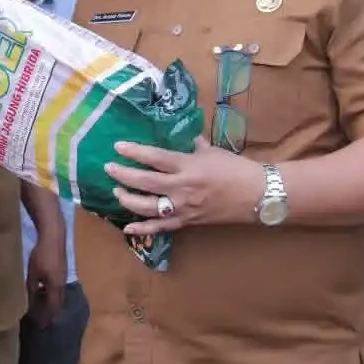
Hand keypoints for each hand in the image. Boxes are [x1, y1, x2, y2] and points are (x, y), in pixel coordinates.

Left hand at [27, 226, 66, 328]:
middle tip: (40, 318)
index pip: (52, 308)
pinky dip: (50, 292)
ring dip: (50, 301)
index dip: (46, 318)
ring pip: (58, 294)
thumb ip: (32, 290)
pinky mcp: (62, 269)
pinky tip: (42, 289)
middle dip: (49, 311)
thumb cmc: (41, 255)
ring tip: (39, 305)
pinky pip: (57, 286)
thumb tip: (29, 304)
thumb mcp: (33, 275)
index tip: (40, 326)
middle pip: (57, 303)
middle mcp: (62, 284)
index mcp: (56, 288)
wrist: (53, 235)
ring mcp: (64, 276)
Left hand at [106, 137, 263, 233]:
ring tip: (117, 191)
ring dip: (128, 199)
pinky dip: (142, 229)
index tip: (118, 147)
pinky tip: (126, 228)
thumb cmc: (235, 169)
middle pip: (144, 181)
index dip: (134, 152)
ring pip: (147, 207)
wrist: (255, 196)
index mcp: (188, 166)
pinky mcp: (186, 222)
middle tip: (109, 168)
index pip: (154, 157)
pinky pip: (160, 228)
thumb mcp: (212, 151)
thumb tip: (180, 135)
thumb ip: (192, 144)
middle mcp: (181, 188)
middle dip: (123, 174)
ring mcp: (182, 208)